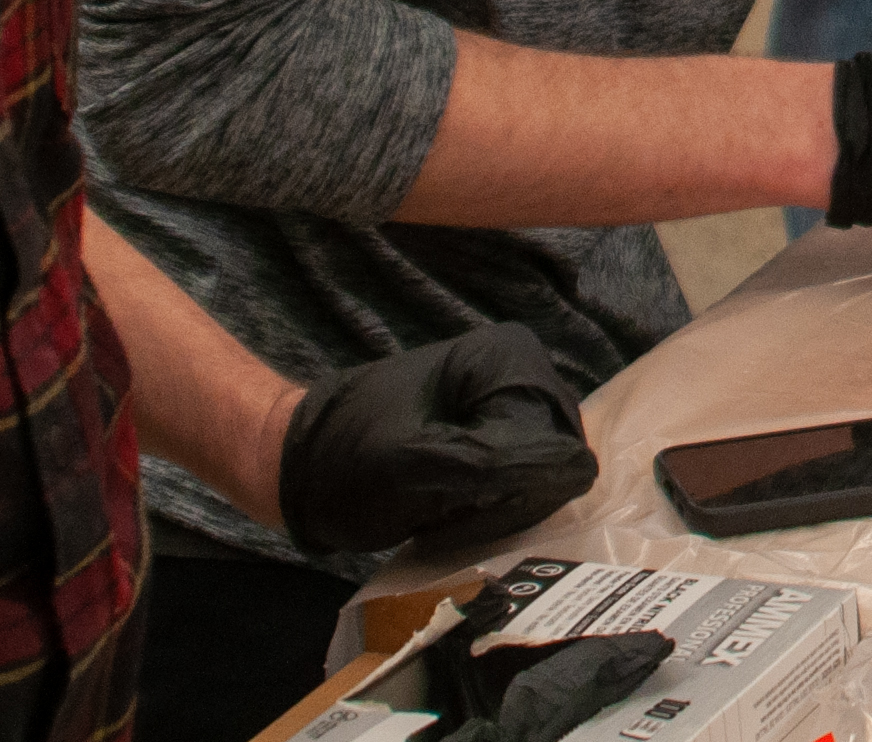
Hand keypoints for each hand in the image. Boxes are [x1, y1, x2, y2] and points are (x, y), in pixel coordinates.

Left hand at [277, 323, 596, 561]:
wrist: (294, 466)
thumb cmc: (342, 461)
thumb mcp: (411, 465)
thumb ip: (495, 465)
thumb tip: (578, 472)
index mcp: (510, 356)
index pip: (557, 445)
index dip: (517, 488)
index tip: (461, 504)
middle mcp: (525, 372)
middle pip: (557, 460)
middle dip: (513, 498)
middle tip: (453, 511)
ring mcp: (513, 405)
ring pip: (544, 479)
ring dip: (501, 510)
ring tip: (447, 513)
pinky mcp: (501, 437)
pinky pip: (525, 484)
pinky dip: (492, 511)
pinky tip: (452, 515)